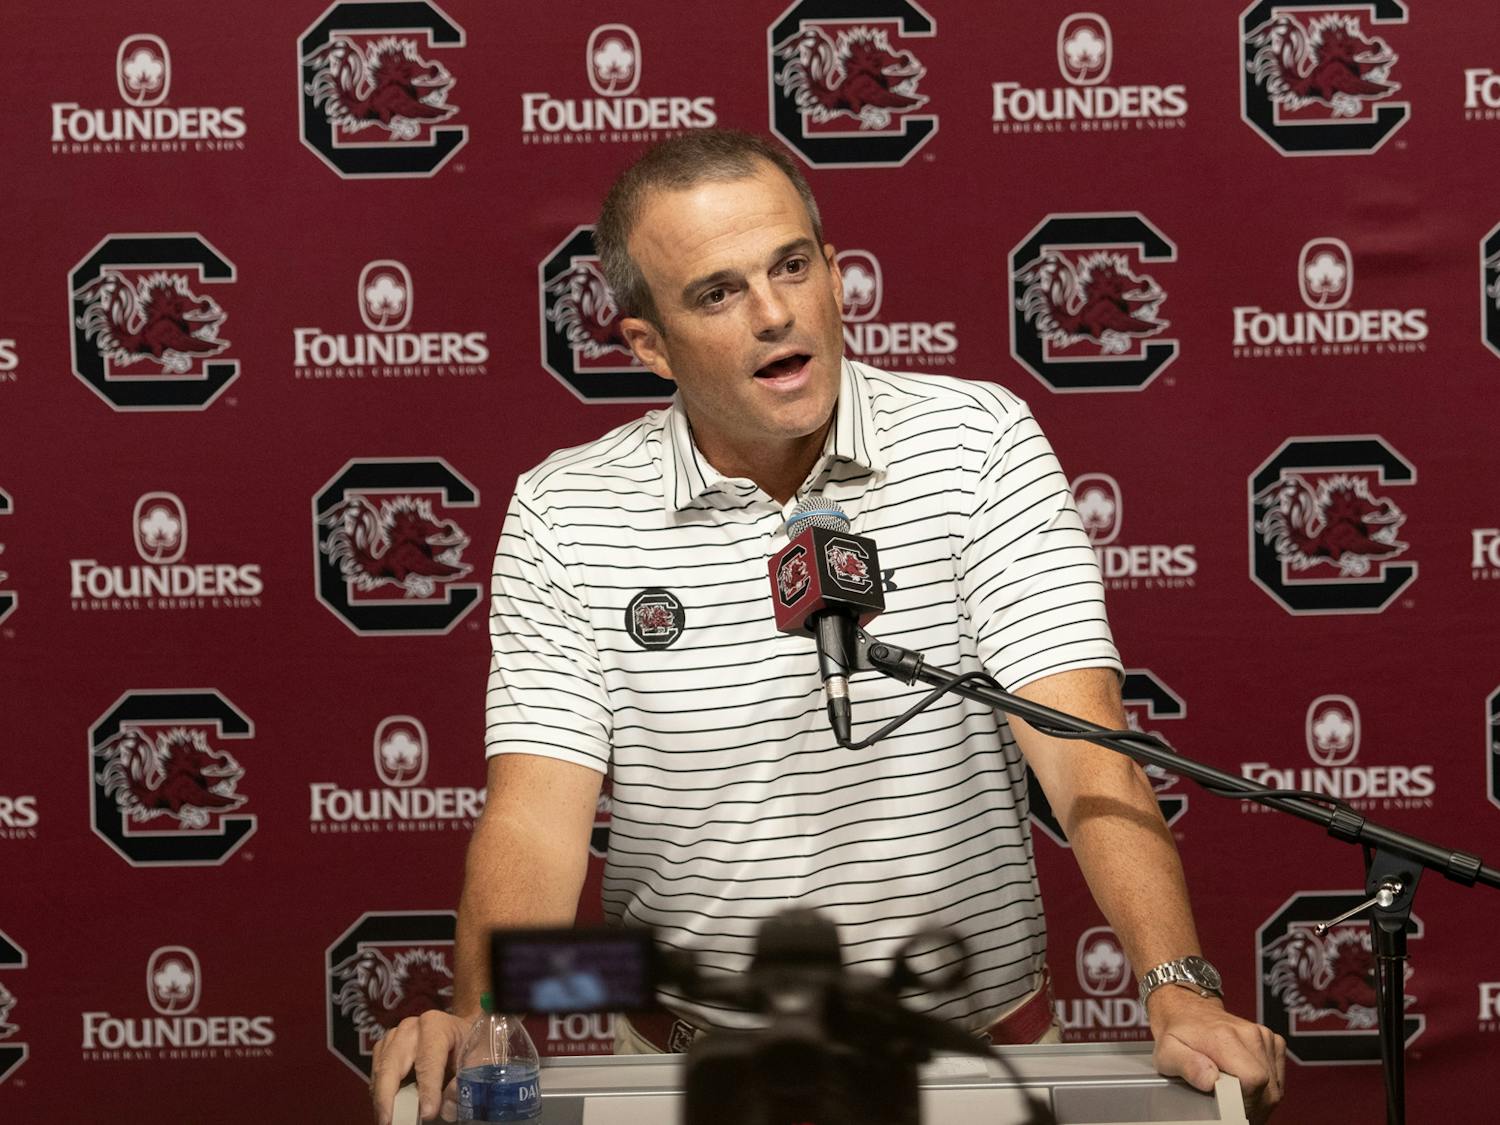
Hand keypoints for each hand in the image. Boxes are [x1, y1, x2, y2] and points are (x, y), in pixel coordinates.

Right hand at [370, 1009, 469, 1124]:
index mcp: (435, 1025)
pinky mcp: (384, 1048)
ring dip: (381, 1097)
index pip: (428, 1059)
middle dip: (389, 1095)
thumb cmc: (468, 1046)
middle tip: (390, 1121)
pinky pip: (376, 1073)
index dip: (427, 1088)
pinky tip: (387, 1108)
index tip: (428, 1113)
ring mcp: (394, 1037)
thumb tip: (449, 1105)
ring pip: (381, 1069)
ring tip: (388, 1119)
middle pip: (393, 1063)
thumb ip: (466, 1081)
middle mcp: (410, 1028)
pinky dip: (379, 1092)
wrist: (459, 1032)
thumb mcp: (477, 1059)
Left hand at [1147, 988, 1285, 1123]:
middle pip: (1268, 1088)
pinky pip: (1278, 1075)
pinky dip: (1266, 1086)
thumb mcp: (1167, 1052)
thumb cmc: (1177, 1032)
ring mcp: (1262, 1036)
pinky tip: (1246, 1084)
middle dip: (1251, 1105)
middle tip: (1229, 1106)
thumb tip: (1210, 1080)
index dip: (1242, 1101)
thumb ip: (1186, 1066)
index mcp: (1225, 1037)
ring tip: (1235, 1096)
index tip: (1227, 1105)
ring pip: (1275, 1085)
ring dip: (1259, 1099)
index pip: (1253, 1081)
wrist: (1186, 1008)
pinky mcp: (1271, 1040)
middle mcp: (1249, 1034)